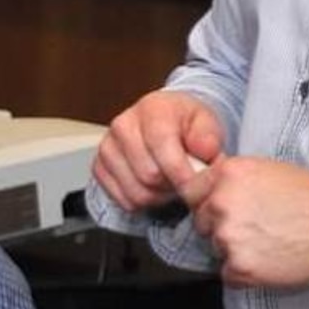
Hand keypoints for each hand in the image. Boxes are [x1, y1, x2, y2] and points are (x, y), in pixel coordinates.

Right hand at [93, 90, 223, 211]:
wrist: (168, 122)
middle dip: (173, 184)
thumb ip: (209, 137)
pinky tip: (155, 186)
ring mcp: (107, 147)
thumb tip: (205, 151)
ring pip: (136, 192)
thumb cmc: (186, 123)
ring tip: (172, 181)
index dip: (182, 171)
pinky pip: (123, 200)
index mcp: (152, 108)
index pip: (162, 146)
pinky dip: (144, 200)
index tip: (197, 182)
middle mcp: (123, 125)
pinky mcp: (99, 167)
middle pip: (149, 175)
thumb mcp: (207, 122)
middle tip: (186, 179)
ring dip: (160, 195)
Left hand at [181, 157, 308, 289]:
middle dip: (223, 226)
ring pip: (216, 249)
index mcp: (230, 174)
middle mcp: (222, 203)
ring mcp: (229, 237)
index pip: (192, 189)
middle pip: (203, 222)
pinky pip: (230, 274)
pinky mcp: (239, 267)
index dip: (208, 200)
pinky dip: (247, 271)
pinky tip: (273, 259)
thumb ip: (240, 181)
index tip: (220, 208)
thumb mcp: (274, 171)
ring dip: (236, 250)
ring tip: (271, 243)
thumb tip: (219, 192)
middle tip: (257, 227)